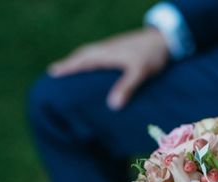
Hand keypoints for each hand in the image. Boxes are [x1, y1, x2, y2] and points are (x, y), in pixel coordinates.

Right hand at [49, 29, 168, 109]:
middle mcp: (104, 49)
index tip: (53, 74)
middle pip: (81, 55)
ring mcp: (111, 48)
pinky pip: (97, 55)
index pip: (81, 60)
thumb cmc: (151, 56)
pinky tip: (92, 68)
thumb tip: (112, 105)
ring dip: (78, 61)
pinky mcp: (118, 50)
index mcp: (105, 54)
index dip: (67, 67)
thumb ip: (126, 87)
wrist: (164, 39)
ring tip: (68, 71)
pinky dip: (89, 60)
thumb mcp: (139, 72)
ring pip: (89, 54)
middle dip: (68, 64)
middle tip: (54, 73)